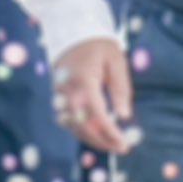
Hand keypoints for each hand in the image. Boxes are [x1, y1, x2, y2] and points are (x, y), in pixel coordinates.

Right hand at [53, 39, 133, 155]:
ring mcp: (59, 96)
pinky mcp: (58, 98)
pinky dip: (82, 131)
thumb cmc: (99, 45)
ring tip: (113, 144)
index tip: (124, 144)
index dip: (110, 133)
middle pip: (83, 126)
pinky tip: (97, 134)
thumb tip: (124, 116)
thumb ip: (121, 88)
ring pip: (73, 127)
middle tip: (121, 148)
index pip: (97, 115)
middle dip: (102, 141)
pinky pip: (68, 121)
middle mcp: (67, 92)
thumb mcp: (116, 60)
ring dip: (92, 139)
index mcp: (83, 81)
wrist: (73, 33)